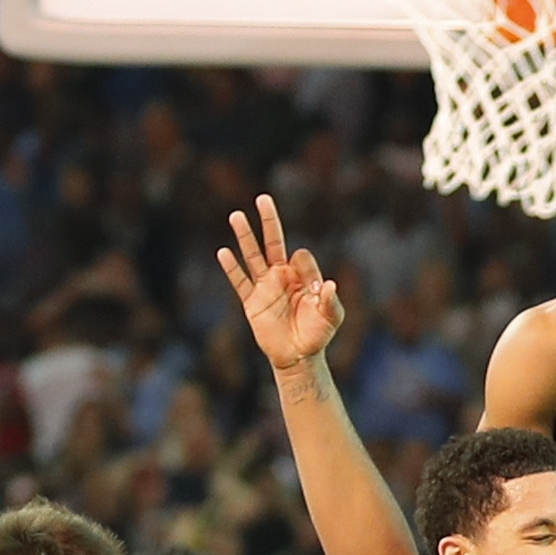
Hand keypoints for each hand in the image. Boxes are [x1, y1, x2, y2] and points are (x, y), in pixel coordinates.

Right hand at [216, 196, 343, 373]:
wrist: (298, 356)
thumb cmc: (317, 334)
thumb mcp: (331, 317)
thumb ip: (330, 301)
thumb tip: (327, 285)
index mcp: (301, 275)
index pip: (299, 256)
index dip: (307, 269)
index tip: (315, 290)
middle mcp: (281, 276)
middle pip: (272, 241)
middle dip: (268, 220)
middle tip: (262, 198)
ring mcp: (265, 287)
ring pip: (252, 255)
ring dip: (245, 236)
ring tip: (236, 215)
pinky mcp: (252, 302)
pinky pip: (240, 282)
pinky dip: (231, 268)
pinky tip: (223, 252)